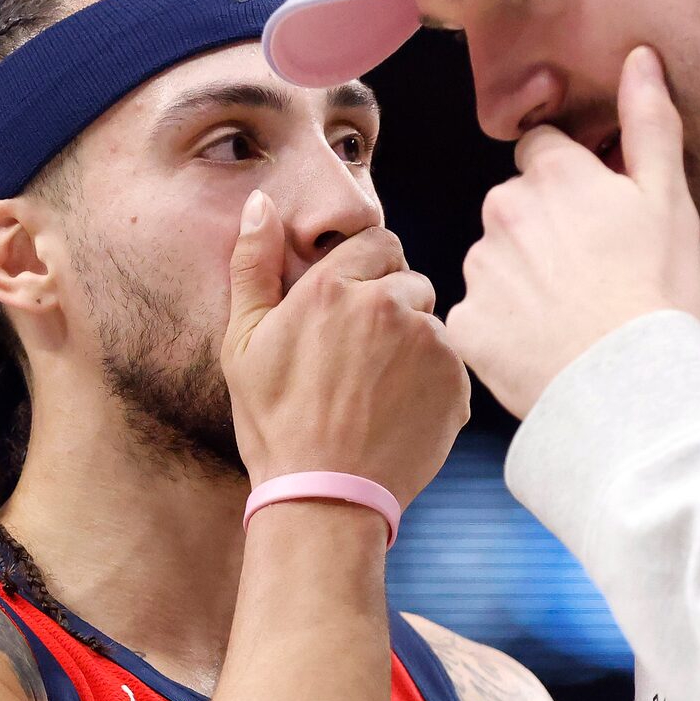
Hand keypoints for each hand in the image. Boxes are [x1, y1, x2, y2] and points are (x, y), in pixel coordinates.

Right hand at [221, 196, 470, 506]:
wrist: (324, 497)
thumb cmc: (274, 422)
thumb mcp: (243, 343)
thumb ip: (254, 266)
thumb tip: (261, 203)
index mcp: (334, 287)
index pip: (376, 240)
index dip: (365, 269)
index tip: (351, 303)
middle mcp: (388, 304)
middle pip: (409, 278)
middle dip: (391, 303)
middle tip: (360, 354)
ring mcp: (428, 343)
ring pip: (431, 321)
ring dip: (413, 341)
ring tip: (377, 387)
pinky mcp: (456, 380)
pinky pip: (450, 362)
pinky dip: (431, 379)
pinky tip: (398, 409)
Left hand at [448, 46, 699, 418]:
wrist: (627, 382)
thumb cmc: (656, 290)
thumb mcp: (669, 198)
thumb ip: (648, 122)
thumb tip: (640, 56)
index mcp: (550, 174)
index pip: (541, 150)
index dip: (568, 179)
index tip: (593, 214)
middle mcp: (501, 210)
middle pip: (514, 205)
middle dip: (540, 226)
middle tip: (586, 269)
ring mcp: (478, 268)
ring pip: (494, 258)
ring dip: (520, 275)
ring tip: (565, 312)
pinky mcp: (465, 322)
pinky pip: (479, 314)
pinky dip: (503, 326)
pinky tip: (539, 343)